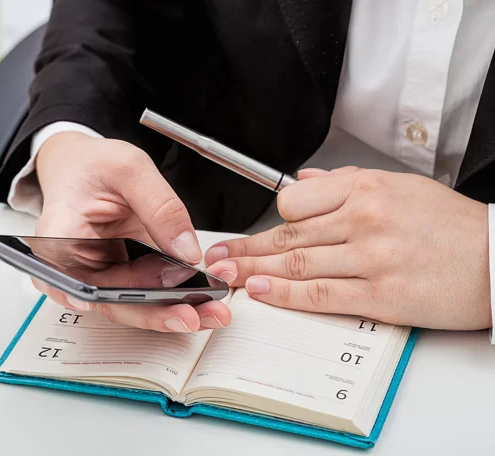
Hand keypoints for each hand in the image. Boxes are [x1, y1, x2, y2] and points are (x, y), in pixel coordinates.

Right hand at [32, 132, 230, 331]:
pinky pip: (147, 294)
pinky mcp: (123, 275)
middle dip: (152, 312)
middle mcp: (77, 262)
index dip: (81, 294)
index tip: (104, 301)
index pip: (62, 273)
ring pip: (132, 304)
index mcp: (61, 232)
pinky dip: (176, 298)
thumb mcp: (130, 167)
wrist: (87, 168)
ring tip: (209, 310)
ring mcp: (101, 272)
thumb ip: (160, 206)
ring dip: (171, 311)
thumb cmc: (93, 166)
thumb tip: (186, 251)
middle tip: (189, 315)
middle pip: (108, 300)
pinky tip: (204, 297)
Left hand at [204, 167, 490, 329]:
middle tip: (215, 256)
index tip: (251, 230)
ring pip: (296, 264)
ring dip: (254, 270)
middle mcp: (364, 220)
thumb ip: (346, 183)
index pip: (296, 202)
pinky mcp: (381, 295)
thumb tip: (305, 182)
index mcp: (366, 189)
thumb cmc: (451, 224)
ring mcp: (371, 258)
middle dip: (244, 247)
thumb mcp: (400, 186)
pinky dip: (285, 294)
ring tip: (226, 275)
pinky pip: (321, 294)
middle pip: (287, 234)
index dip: (269, 219)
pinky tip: (262, 291)